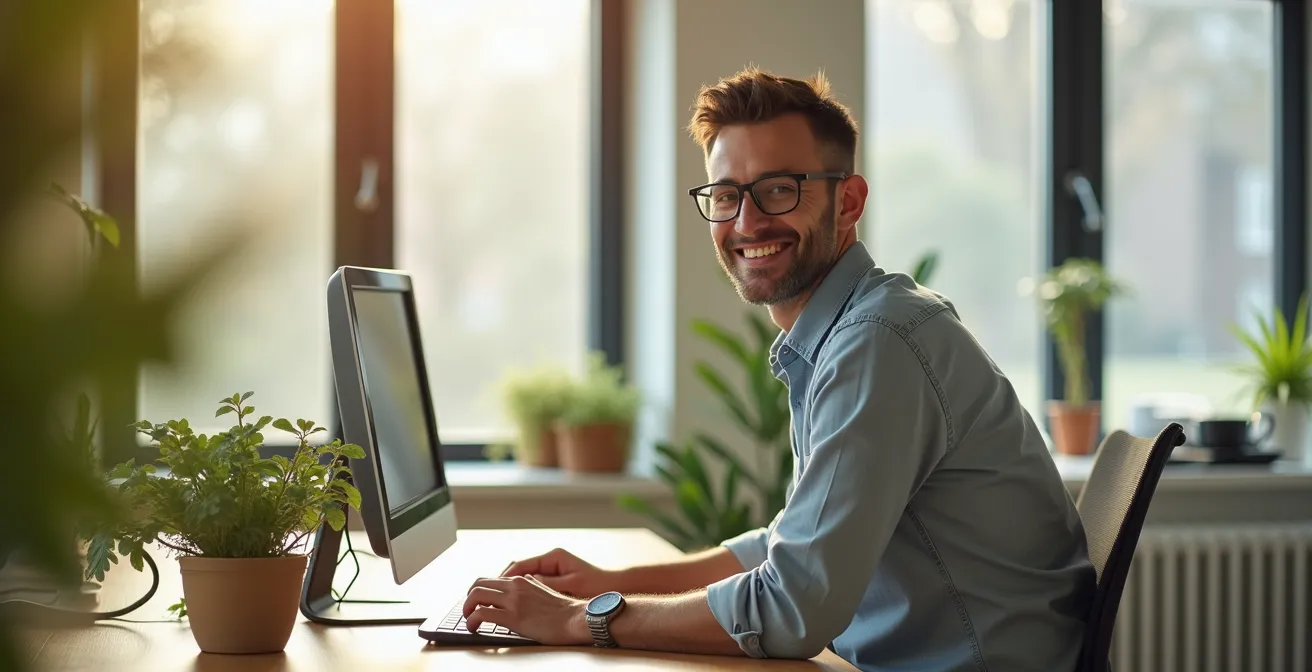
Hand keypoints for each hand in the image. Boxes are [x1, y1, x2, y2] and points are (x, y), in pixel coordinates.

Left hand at [462, 575, 590, 645]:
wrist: (575, 619)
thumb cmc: (564, 610)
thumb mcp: (546, 590)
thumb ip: (533, 584)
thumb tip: (527, 581)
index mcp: (522, 581)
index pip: (491, 579)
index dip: (479, 590)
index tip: (476, 602)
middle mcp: (514, 586)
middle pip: (479, 584)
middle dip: (469, 598)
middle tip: (468, 610)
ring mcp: (513, 600)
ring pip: (476, 596)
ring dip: (467, 608)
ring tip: (468, 620)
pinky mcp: (513, 617)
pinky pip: (482, 614)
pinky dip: (472, 620)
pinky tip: (473, 628)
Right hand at [501, 547, 616, 597]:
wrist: (613, 586)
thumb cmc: (595, 585)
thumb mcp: (570, 584)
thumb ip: (546, 583)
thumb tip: (523, 583)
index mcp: (553, 557)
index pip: (520, 565)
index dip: (504, 577)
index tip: (492, 589)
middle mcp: (550, 559)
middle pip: (518, 569)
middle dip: (503, 582)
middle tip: (490, 596)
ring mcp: (551, 568)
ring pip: (523, 575)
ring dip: (511, 586)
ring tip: (499, 600)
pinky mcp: (554, 577)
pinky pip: (532, 582)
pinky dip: (522, 590)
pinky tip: (516, 602)